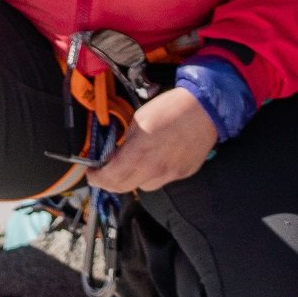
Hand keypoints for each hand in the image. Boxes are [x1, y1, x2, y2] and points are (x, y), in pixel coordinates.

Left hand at [85, 87, 218, 193]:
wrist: (205, 109)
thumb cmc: (171, 108)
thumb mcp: (139, 119)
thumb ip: (125, 142)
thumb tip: (115, 155)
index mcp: (138, 154)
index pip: (109, 178)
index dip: (96, 179)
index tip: (92, 174)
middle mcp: (153, 170)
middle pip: (123, 188)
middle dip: (109, 183)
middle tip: (105, 174)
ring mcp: (170, 174)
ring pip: (143, 187)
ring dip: (133, 179)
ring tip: (134, 165)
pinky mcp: (183, 174)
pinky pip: (162, 180)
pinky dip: (153, 174)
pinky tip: (156, 160)